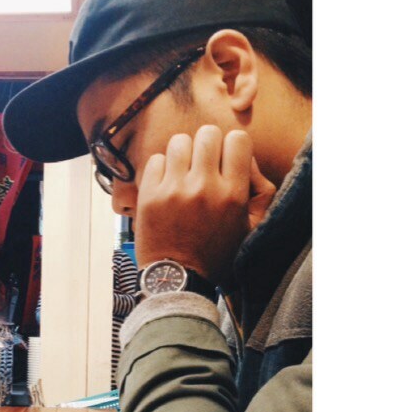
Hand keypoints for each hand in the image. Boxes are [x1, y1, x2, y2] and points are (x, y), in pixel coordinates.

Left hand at [134, 125, 276, 282]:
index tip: (226, 160)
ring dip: (182, 154)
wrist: (176, 277)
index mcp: (232, 194)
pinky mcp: (149, 195)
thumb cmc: (214, 254)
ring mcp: (174, 190)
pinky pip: (155, 160)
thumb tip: (246, 159)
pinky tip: (165, 184)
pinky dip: (161, 168)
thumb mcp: (250, 228)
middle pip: (208, 134)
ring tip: (182, 172)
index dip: (232, 146)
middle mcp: (204, 187)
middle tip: (203, 163)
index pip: (238, 139)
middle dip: (207, 145)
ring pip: (179, 142)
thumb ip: (260, 192)